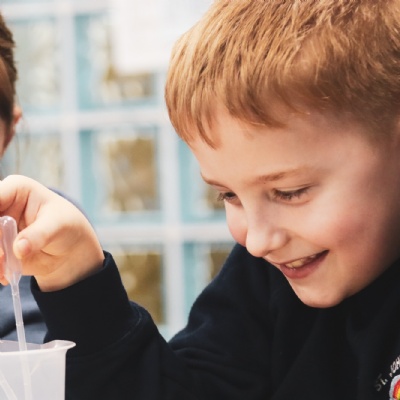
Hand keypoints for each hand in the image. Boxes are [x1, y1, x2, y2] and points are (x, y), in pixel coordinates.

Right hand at [0, 175, 103, 290]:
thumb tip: (19, 249)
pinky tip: (5, 275)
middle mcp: (0, 205)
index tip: (2, 233)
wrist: (69, 248)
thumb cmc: (66, 225)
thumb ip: (38, 235)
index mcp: (15, 188)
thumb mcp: (58, 226)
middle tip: (3, 255)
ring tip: (5, 267)